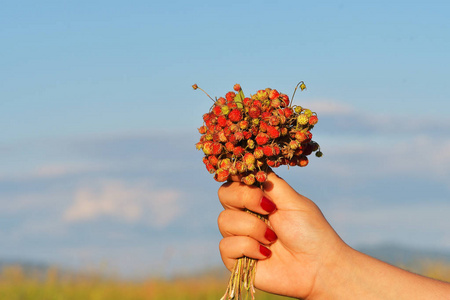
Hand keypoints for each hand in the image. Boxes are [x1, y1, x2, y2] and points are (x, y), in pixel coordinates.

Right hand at [217, 170, 347, 298]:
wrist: (318, 267)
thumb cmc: (310, 232)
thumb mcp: (293, 201)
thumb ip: (271, 182)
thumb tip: (253, 165)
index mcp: (258, 198)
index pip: (236, 179)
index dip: (239, 176)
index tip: (251, 179)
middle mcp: (245, 214)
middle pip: (224, 194)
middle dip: (246, 199)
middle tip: (270, 209)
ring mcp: (239, 236)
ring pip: (224, 220)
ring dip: (253, 228)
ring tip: (273, 238)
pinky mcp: (236, 259)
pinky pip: (226, 246)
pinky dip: (248, 247)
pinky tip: (266, 254)